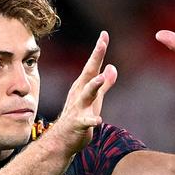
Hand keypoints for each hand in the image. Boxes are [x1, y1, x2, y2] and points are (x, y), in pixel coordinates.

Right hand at [53, 31, 116, 152]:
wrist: (61, 140)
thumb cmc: (79, 118)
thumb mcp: (94, 99)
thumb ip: (105, 85)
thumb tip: (112, 67)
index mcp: (83, 86)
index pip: (93, 65)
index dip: (99, 50)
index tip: (105, 34)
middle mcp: (79, 93)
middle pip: (89, 73)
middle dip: (96, 58)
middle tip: (102, 43)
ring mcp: (78, 108)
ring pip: (86, 94)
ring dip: (94, 86)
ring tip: (101, 78)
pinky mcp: (78, 124)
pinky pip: (85, 122)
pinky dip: (92, 120)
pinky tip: (98, 120)